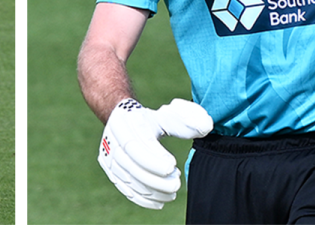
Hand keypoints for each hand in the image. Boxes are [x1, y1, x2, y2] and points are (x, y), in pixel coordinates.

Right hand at [97, 98, 212, 208]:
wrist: (119, 119)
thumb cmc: (148, 119)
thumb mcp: (166, 114)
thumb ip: (185, 120)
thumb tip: (206, 127)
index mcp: (126, 123)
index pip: (136, 145)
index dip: (153, 158)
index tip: (172, 166)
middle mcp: (113, 140)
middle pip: (131, 165)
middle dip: (154, 179)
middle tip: (176, 185)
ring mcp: (109, 157)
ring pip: (128, 179)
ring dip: (151, 190)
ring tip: (172, 192)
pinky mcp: (110, 170)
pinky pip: (125, 188)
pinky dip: (142, 197)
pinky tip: (160, 201)